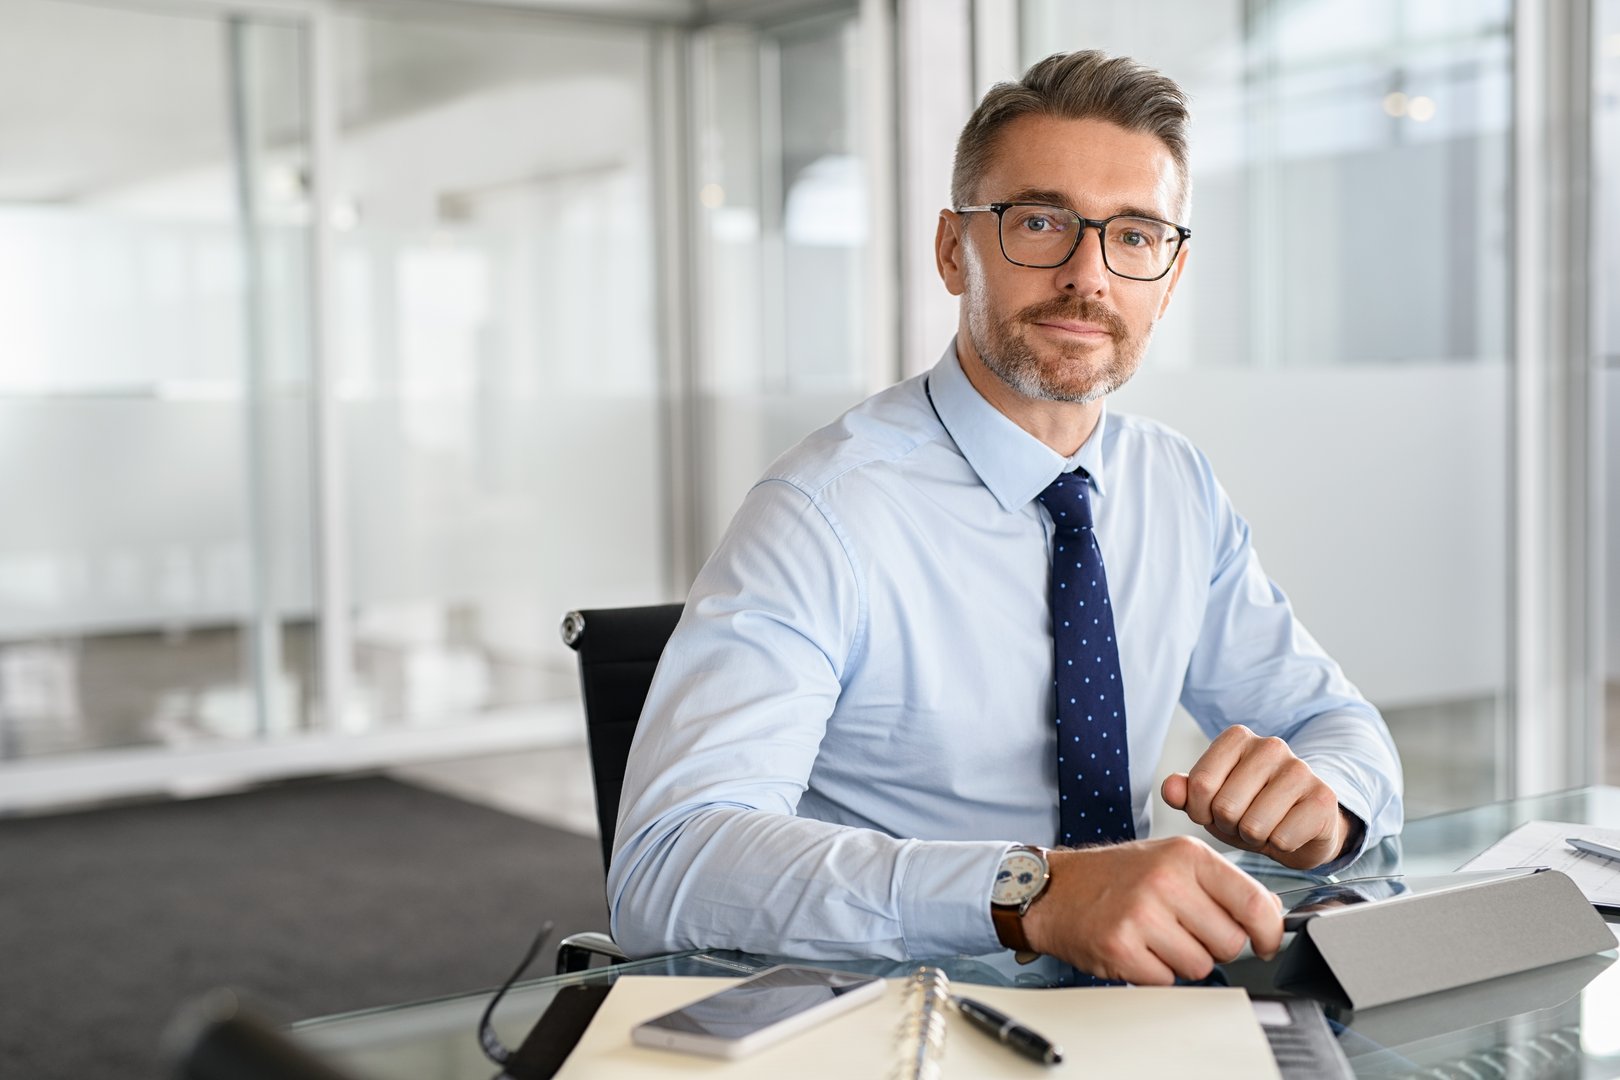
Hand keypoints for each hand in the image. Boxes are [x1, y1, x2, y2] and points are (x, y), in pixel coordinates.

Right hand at [1020, 836, 1282, 983]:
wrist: (1054, 889)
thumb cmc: (1115, 876)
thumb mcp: (1171, 860)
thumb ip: (1222, 884)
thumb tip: (1270, 913)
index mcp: (1186, 855)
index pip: (1254, 903)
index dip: (1268, 933)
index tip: (1265, 943)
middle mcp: (1166, 880)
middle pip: (1230, 943)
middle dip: (1213, 946)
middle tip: (1184, 931)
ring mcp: (1141, 914)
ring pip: (1200, 966)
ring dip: (1182, 961)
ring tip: (1155, 937)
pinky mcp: (1121, 947)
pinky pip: (1165, 981)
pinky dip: (1153, 973)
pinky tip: (1136, 949)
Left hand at [1160, 725, 1349, 870]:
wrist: (1301, 829)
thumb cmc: (1249, 811)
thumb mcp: (1209, 802)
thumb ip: (1185, 793)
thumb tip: (1169, 788)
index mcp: (1237, 738)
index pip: (1199, 783)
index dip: (1200, 811)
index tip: (1212, 813)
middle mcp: (1270, 745)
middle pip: (1225, 805)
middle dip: (1229, 826)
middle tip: (1243, 823)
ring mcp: (1300, 769)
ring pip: (1254, 824)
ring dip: (1254, 839)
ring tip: (1264, 828)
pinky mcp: (1324, 797)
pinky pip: (1282, 838)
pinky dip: (1280, 846)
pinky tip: (1288, 833)